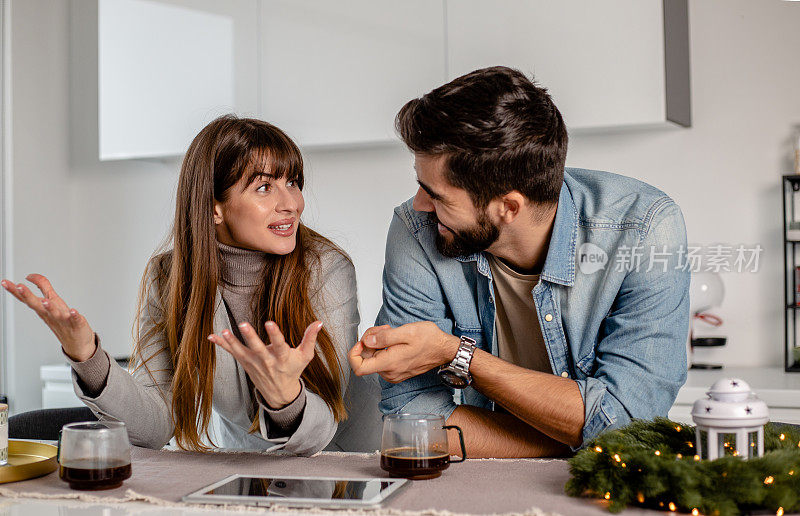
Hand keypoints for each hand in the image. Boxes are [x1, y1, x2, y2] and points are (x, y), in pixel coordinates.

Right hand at [0, 274, 95, 361]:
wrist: (76, 342)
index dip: (15, 291)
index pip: (27, 299)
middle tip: (19, 287)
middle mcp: (50, 314)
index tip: (5, 282)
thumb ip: (43, 286)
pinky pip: (75, 319)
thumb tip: (30, 276)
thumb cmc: (62, 319)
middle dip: (28, 296)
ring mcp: (63, 319)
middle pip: (37, 305)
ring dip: (49, 307)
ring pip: (54, 313)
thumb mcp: (51, 300)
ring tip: (45, 301)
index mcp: (43, 309)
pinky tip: (73, 311)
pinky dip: (74, 315)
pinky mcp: (76, 323)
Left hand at [208, 320, 322, 408]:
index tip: (270, 323)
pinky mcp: (245, 362)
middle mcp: (267, 361)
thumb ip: (310, 338)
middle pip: (257, 348)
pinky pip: (232, 352)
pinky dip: (221, 345)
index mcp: (282, 358)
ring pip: (241, 351)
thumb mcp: (305, 356)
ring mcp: (254, 362)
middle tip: (243, 324)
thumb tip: (319, 321)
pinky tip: (211, 336)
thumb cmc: (293, 370)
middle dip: (250, 337)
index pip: (279, 345)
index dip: (275, 334)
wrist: (279, 392)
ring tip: (223, 332)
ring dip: (231, 342)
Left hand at [348, 321, 459, 382]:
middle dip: (370, 341)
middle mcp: (390, 372)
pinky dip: (384, 349)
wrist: (444, 349)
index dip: (354, 353)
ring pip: (374, 359)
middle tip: (384, 330)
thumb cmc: (429, 340)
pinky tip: (395, 341)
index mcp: (389, 363)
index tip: (362, 341)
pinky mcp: (397, 372)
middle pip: (366, 359)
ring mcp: (394, 374)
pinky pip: (383, 361)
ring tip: (392, 333)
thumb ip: (383, 337)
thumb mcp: (406, 332)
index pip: (358, 368)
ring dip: (378, 344)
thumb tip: (367, 341)